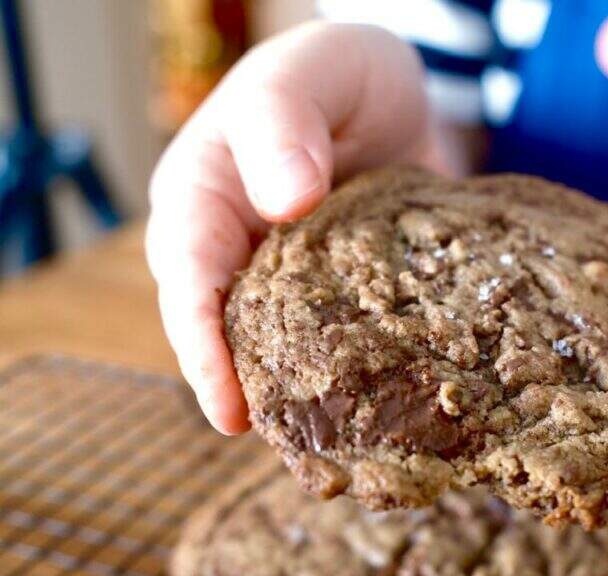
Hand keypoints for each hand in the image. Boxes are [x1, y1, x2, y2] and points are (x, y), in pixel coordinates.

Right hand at [147, 22, 456, 433]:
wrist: (396, 90)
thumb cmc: (338, 71)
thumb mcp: (309, 71)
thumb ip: (286, 120)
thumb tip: (287, 200)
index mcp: (205, 197)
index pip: (190, 279)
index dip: (204, 348)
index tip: (228, 410)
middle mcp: (241, 249)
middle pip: (231, 330)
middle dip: (253, 390)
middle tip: (292, 449)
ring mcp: (295, 279)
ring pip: (286, 348)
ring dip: (307, 395)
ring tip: (339, 450)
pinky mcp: (347, 295)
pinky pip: (344, 342)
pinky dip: (361, 374)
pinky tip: (392, 409)